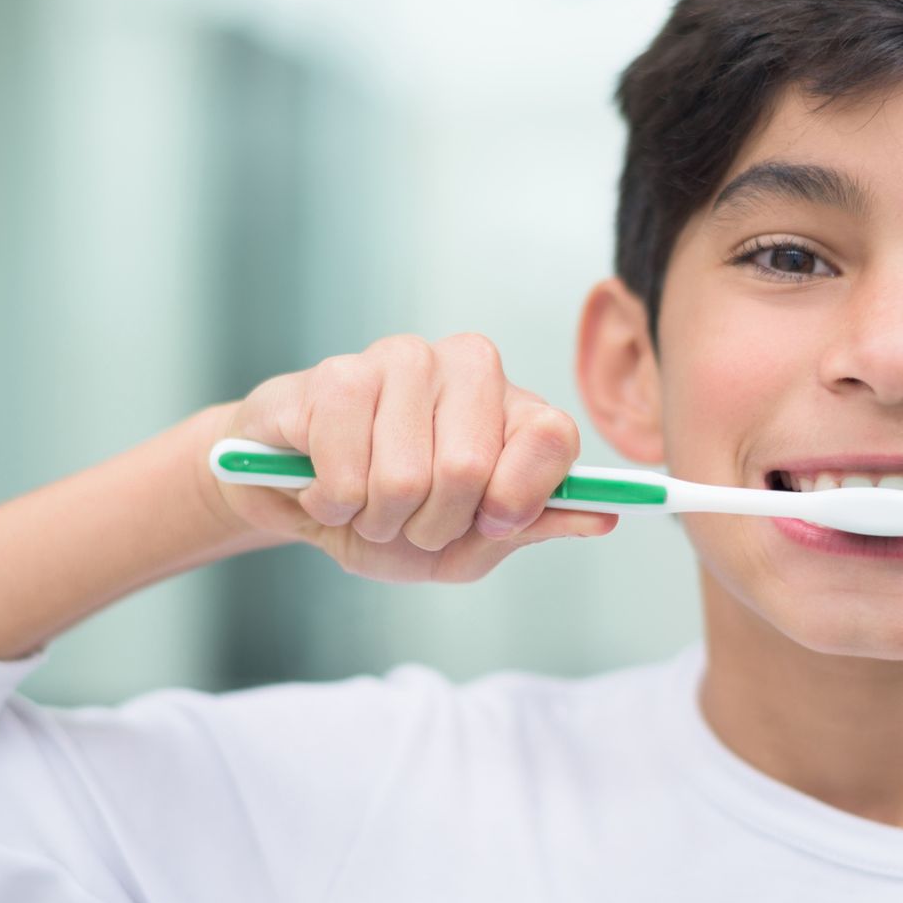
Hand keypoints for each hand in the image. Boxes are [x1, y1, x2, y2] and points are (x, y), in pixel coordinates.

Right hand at [205, 333, 617, 582]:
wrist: (300, 499)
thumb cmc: (393, 515)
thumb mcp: (470, 543)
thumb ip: (533, 525)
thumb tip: (602, 516)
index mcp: (512, 403)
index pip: (553, 436)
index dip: (518, 499)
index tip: (489, 523)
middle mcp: (466, 366)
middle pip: (469, 468)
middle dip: (432, 524)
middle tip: (409, 520)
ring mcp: (400, 360)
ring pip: (404, 476)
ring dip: (376, 517)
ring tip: (364, 502)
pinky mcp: (334, 374)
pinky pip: (345, 472)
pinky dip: (332, 503)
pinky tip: (325, 484)